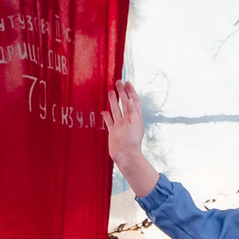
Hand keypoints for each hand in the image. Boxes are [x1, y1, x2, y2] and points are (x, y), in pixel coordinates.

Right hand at [106, 82, 161, 197]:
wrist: (126, 156)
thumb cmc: (132, 142)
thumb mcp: (134, 124)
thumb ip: (132, 112)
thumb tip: (130, 99)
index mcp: (135, 117)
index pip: (133, 100)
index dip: (131, 91)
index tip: (127, 82)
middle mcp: (127, 120)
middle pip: (124, 102)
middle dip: (121, 92)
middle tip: (117, 82)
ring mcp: (120, 125)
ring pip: (116, 110)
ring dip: (113, 101)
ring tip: (110, 91)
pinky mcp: (113, 132)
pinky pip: (109, 121)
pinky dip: (106, 116)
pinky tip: (103, 111)